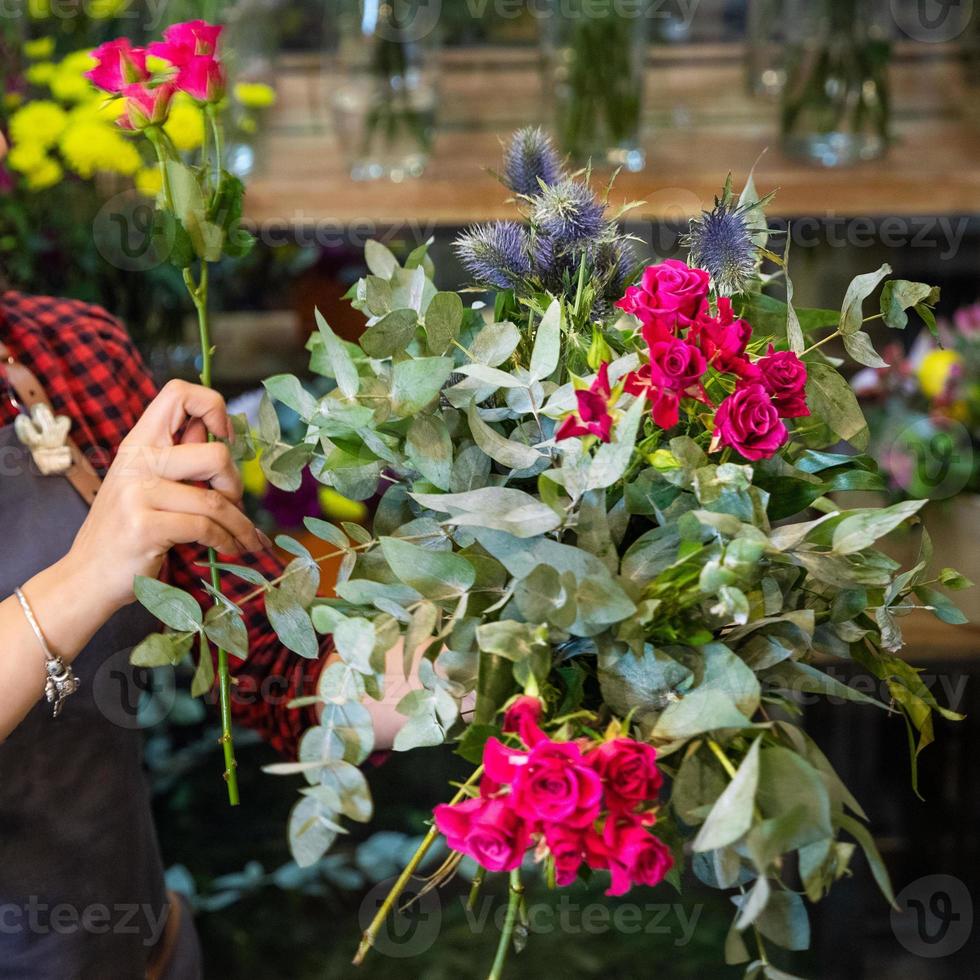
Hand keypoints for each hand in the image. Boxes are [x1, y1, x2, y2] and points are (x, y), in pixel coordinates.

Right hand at [66, 379, 268, 612]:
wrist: (87, 576)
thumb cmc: (129, 528)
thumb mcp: (148, 483)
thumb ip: (182, 458)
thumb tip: (223, 434)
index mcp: (139, 442)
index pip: (178, 394)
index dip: (213, 407)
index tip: (226, 438)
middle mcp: (137, 461)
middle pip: (216, 456)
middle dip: (236, 485)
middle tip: (232, 505)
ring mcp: (137, 493)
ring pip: (217, 500)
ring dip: (240, 524)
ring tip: (244, 537)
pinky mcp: (145, 526)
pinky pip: (206, 528)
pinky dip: (227, 541)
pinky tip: (228, 548)